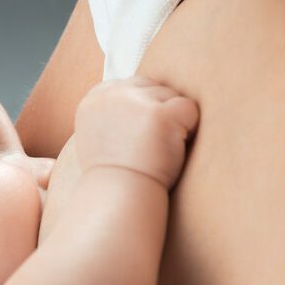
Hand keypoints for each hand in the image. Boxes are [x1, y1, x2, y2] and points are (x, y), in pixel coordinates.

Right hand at [74, 77, 198, 188]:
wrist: (118, 199)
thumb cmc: (115, 177)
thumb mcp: (100, 138)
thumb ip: (115, 113)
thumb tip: (144, 97)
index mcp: (94, 99)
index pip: (134, 85)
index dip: (145, 111)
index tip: (140, 138)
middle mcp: (113, 95)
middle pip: (155, 88)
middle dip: (161, 114)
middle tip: (152, 147)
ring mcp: (135, 102)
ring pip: (173, 97)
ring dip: (174, 124)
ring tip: (158, 152)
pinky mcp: (160, 114)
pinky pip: (189, 109)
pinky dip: (189, 131)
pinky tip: (173, 152)